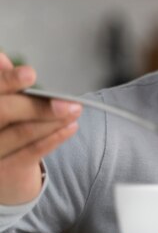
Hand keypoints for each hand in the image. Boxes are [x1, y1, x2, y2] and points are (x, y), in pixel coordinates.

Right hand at [0, 53, 81, 204]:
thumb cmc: (1, 124)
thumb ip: (0, 82)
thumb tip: (1, 59)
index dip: (7, 81)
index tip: (30, 74)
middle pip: (2, 112)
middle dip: (36, 107)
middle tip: (68, 102)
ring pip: (19, 133)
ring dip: (53, 121)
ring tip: (75, 110)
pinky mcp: (0, 172)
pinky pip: (29, 154)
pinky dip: (53, 139)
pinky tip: (71, 127)